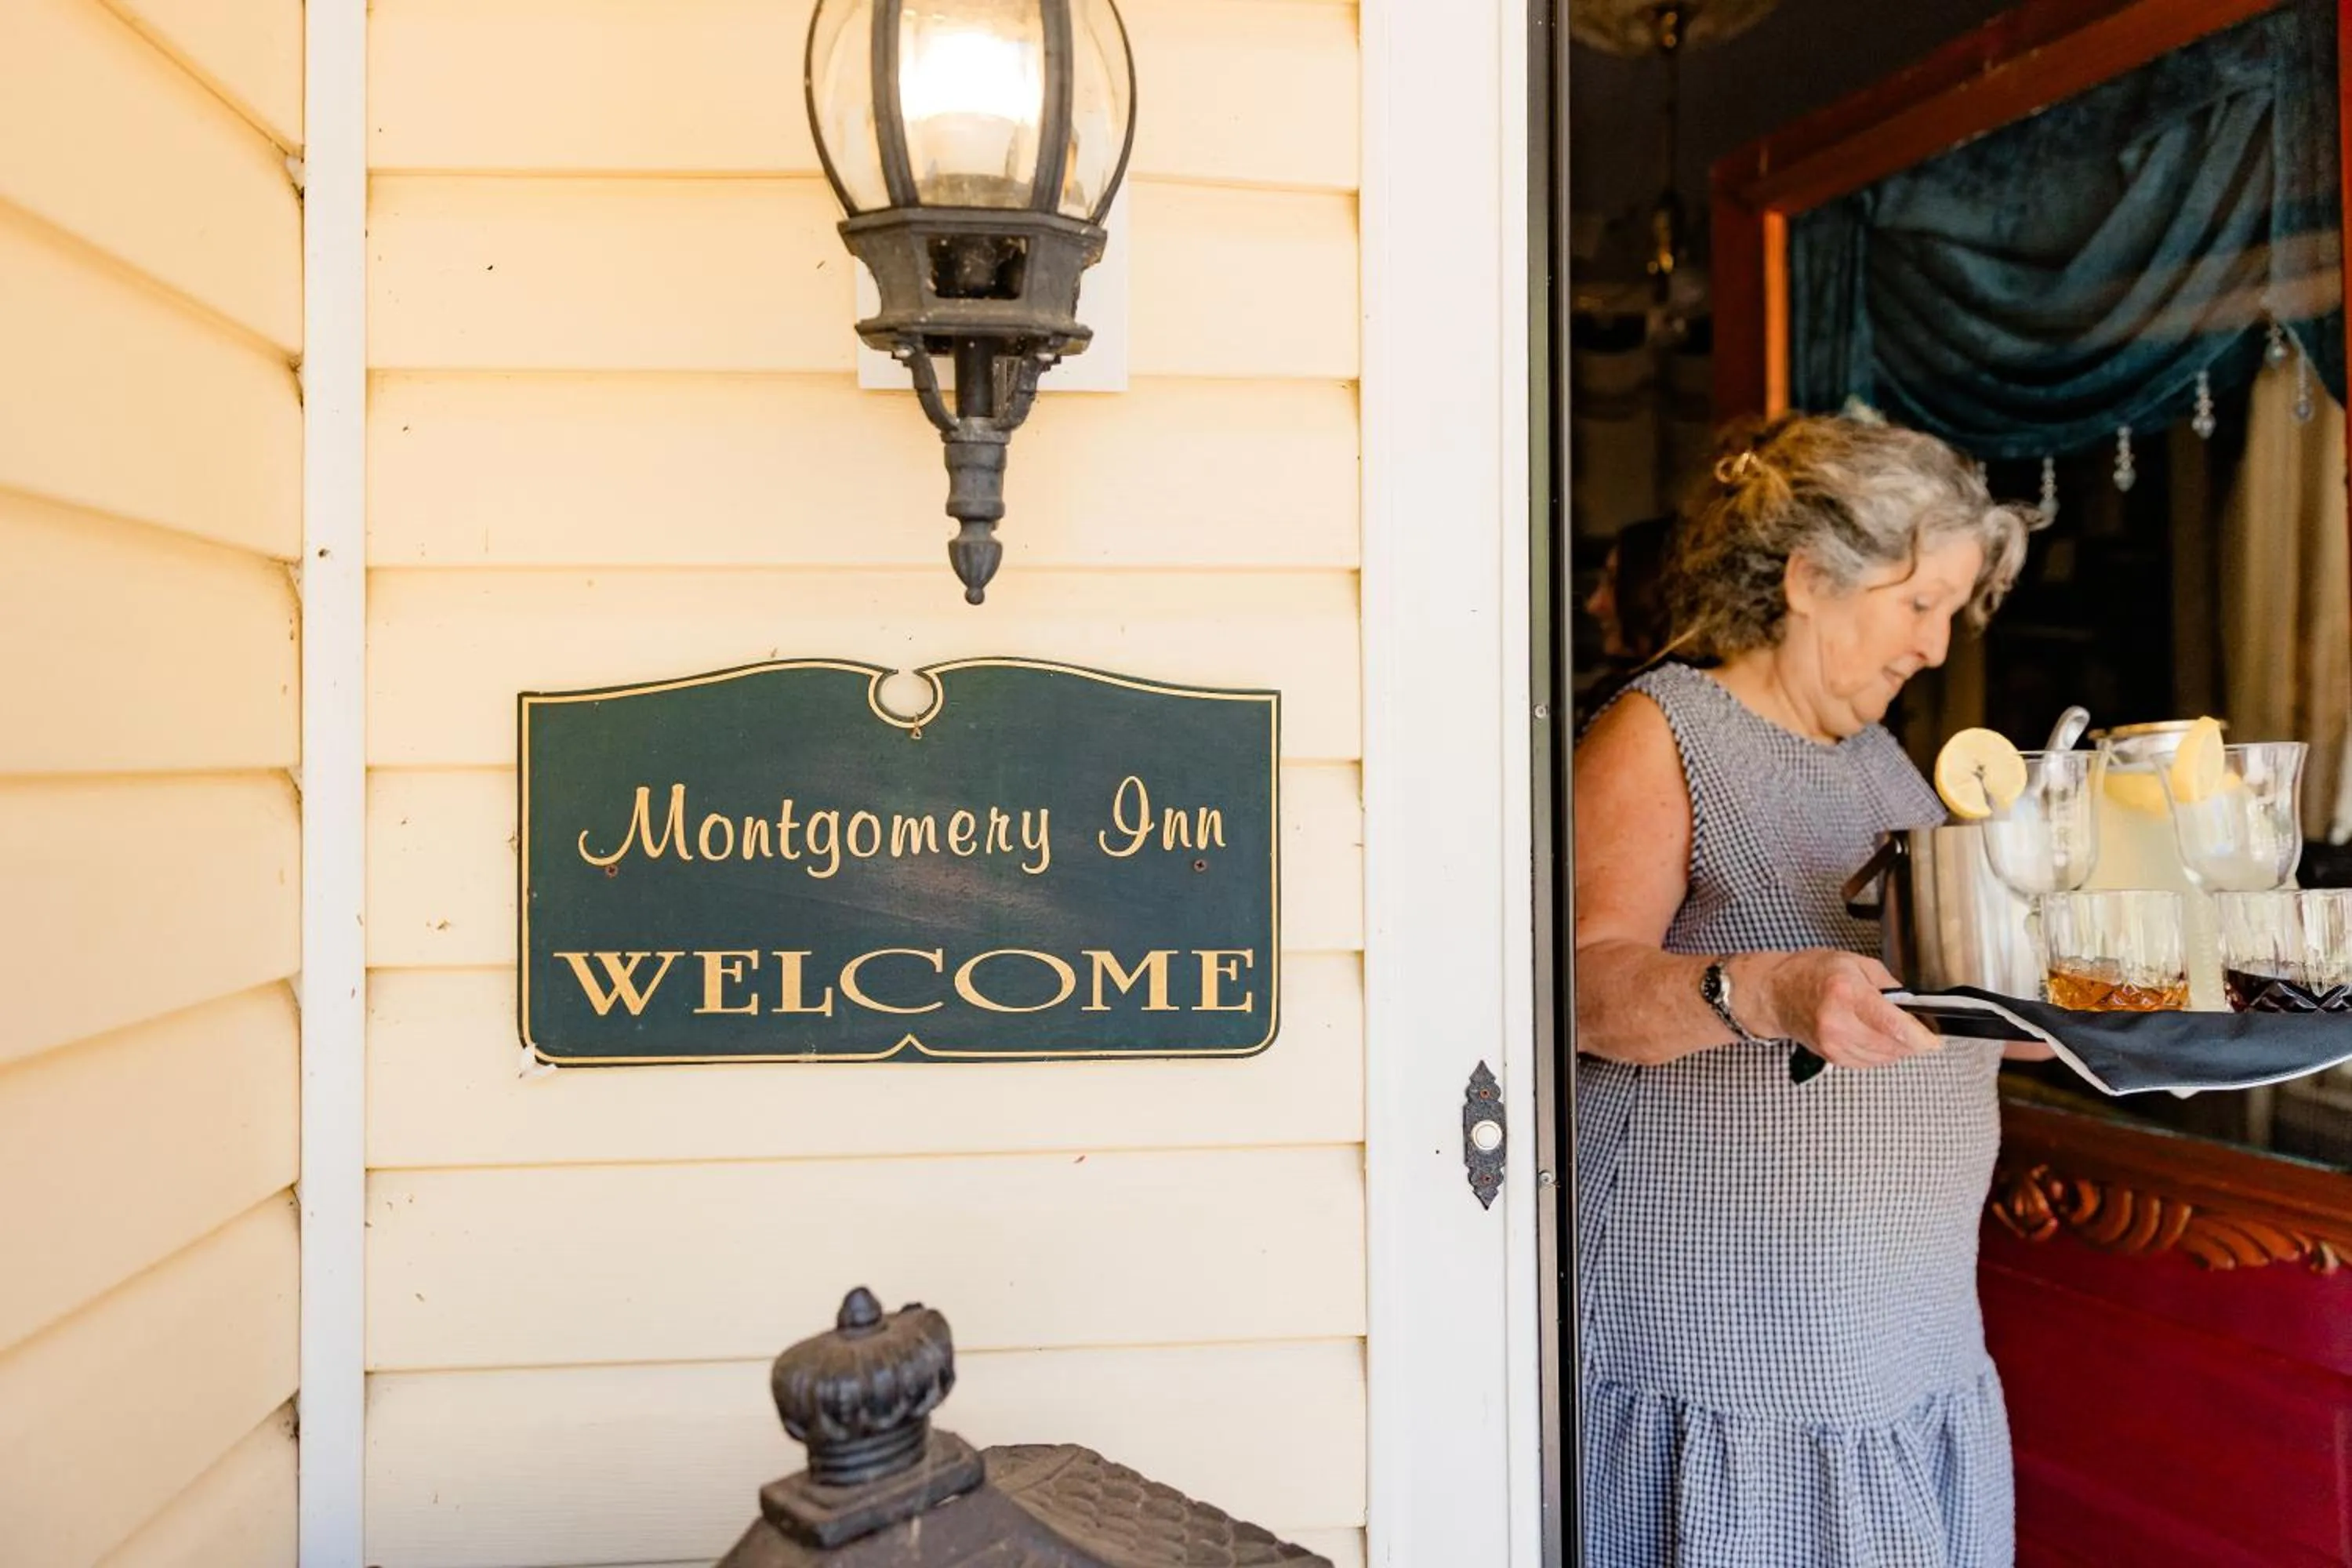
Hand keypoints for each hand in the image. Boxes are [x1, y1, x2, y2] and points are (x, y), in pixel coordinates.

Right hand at [1737, 949, 1943, 1070]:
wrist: (1775, 994)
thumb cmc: (1810, 973)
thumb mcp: (1853, 962)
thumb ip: (1887, 983)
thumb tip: (1912, 1004)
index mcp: (1847, 993)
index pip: (1892, 1025)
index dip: (1921, 1037)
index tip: (1935, 1041)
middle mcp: (1839, 1023)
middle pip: (1893, 1045)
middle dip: (1912, 1040)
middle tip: (1915, 1026)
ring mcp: (1833, 1044)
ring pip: (1884, 1057)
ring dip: (1896, 1047)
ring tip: (1889, 1028)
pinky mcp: (1832, 1057)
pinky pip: (1869, 1063)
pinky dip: (1880, 1053)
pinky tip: (1873, 1036)